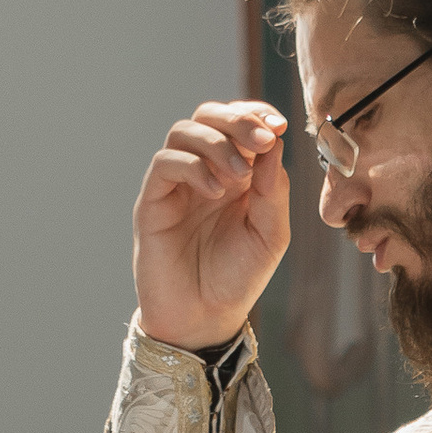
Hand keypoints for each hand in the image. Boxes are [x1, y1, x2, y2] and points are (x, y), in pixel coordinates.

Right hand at [133, 99, 291, 349]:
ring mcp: (176, 184)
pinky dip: (192, 166)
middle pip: (209, 115)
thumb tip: (274, 142)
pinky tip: (215, 191)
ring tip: (237, 176)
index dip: (257, 113)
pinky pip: (164, 163)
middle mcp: (204, 170)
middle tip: (262, 140)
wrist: (203, 319)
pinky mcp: (152, 201)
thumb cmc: (237, 278)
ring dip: (216, 143)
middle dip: (238, 120)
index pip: (239, 123)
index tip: (278, 125)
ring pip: (184, 131)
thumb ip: (274, 189)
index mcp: (236, 173)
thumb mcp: (270, 234)